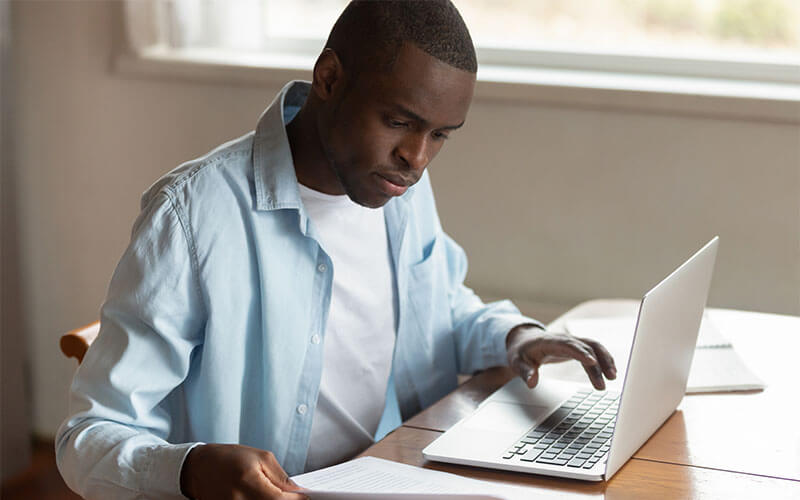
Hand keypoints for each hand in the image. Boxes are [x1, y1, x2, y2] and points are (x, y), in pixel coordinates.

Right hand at [180, 443, 308, 499]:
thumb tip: (299, 493)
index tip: (306, 498)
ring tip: (275, 496)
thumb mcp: (260, 458)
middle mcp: (237, 499)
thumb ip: (281, 477)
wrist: (198, 467)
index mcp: (248, 480)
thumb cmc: (230, 458)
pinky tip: (263, 498)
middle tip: (292, 498)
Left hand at [506, 325, 616, 389]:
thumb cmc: (521, 352)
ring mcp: (572, 341)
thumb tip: (532, 383)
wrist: (524, 341)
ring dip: (605, 359)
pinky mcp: (577, 347)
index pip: (567, 344)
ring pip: (594, 346)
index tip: (592, 362)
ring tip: (613, 377)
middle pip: (585, 346)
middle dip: (597, 363)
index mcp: (549, 341)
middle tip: (605, 383)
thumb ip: (525, 372)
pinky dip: (604, 359)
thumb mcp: (517, 363)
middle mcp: (564, 339)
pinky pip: (594, 350)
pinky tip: (610, 372)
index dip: (580, 352)